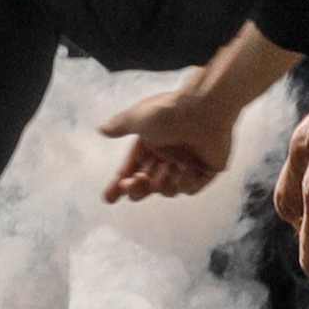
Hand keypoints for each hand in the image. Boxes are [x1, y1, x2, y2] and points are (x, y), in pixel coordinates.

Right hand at [98, 29, 295, 202]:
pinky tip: (186, 170)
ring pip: (169, 189)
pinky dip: (186, 183)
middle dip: (137, 188)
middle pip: (147, 184)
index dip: (119, 185)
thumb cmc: (168, 112)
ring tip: (167, 170)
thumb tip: (102, 129)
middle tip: (134, 183)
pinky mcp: (207, 168)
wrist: (204, 109)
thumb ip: (120, 126)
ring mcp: (187, 163)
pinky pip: (192, 187)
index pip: (131, 169)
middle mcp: (167, 155)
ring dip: (164, 184)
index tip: (108, 199)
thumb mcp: (137, 117)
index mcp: (151, 143)